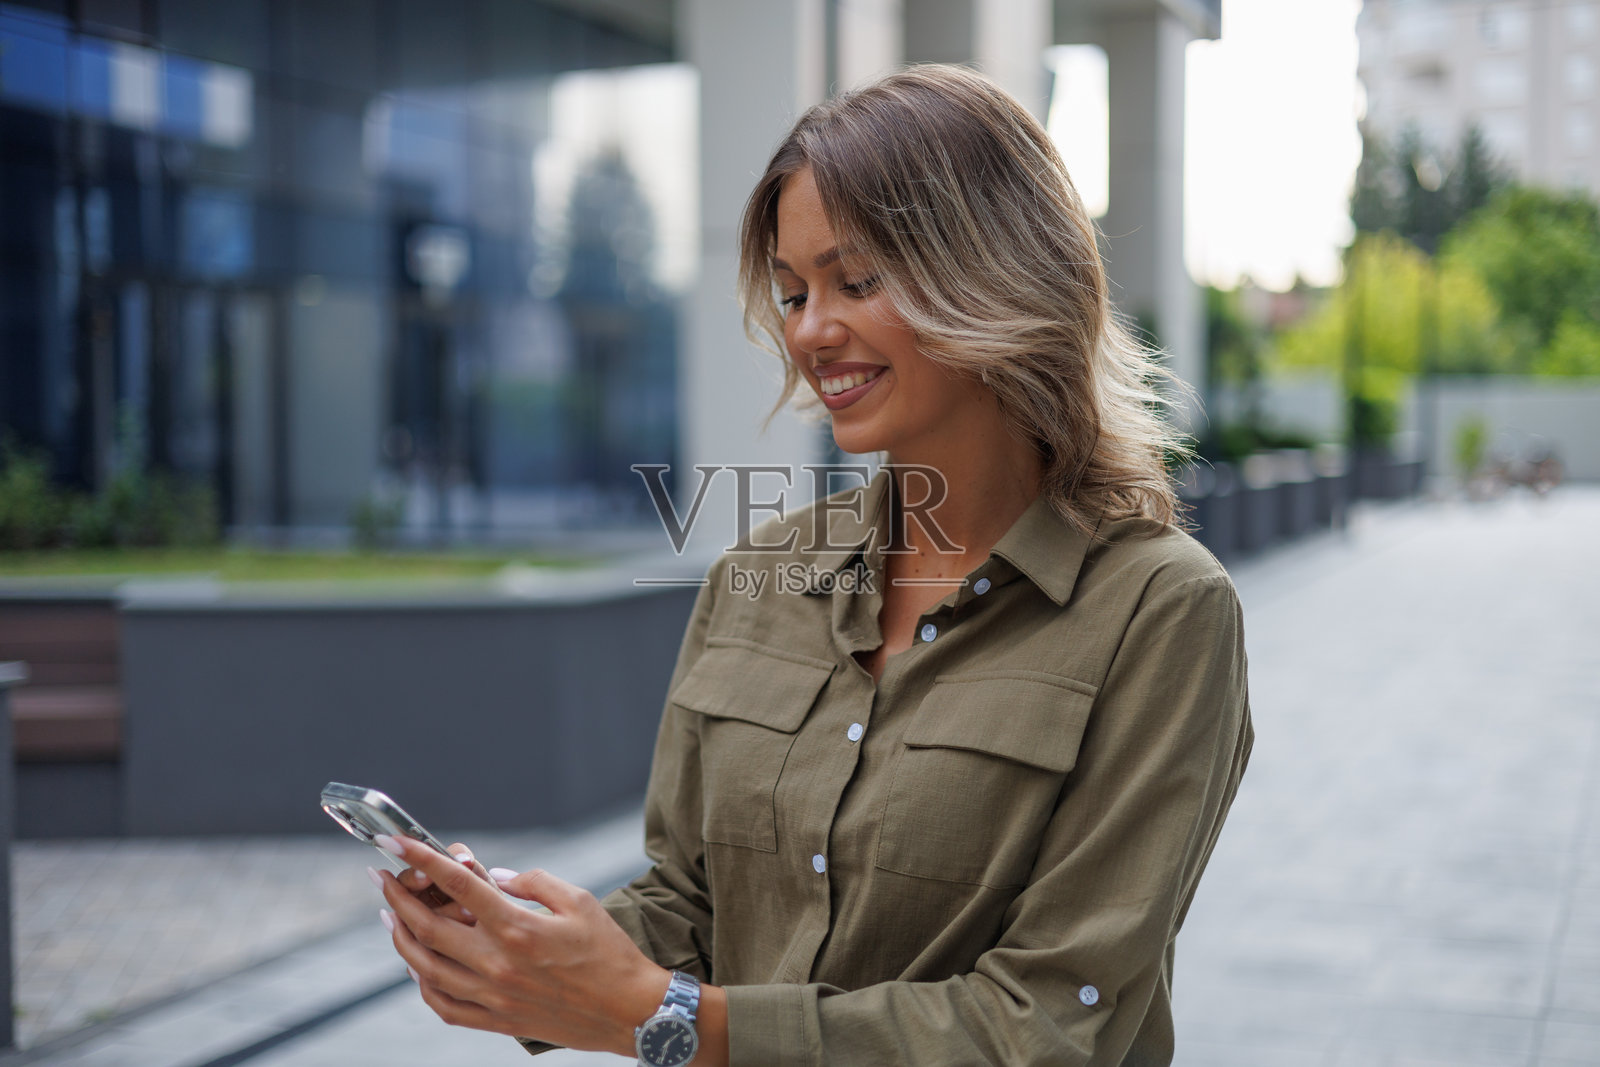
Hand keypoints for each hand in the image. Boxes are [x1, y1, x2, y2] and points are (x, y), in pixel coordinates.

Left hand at [373, 835, 670, 1054]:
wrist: (630, 1011)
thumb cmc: (610, 952)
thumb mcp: (578, 901)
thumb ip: (531, 882)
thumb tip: (491, 877)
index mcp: (518, 927)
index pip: (458, 885)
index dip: (423, 859)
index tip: (397, 842)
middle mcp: (498, 963)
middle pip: (429, 927)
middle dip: (398, 897)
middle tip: (382, 878)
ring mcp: (493, 997)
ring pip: (426, 968)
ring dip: (401, 939)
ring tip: (391, 917)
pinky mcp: (497, 1021)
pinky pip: (444, 1006)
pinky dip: (422, 984)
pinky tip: (418, 966)